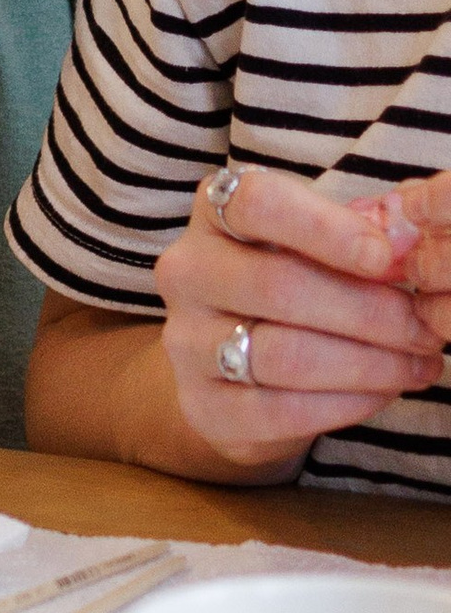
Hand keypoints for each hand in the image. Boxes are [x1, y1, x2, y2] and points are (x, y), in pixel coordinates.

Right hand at [153, 163, 440, 473]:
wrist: (230, 364)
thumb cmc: (289, 284)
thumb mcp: (313, 244)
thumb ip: (357, 234)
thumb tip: (408, 241)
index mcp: (214, 212)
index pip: (257, 203)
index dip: (325, 228)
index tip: (386, 257)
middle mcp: (188, 272)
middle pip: (280, 287)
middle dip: (371, 312)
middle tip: (425, 327)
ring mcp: (186, 342)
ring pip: (286, 355)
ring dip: (369, 363)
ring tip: (418, 363)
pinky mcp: (203, 406)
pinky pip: (284, 409)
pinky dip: (349, 403)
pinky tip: (383, 391)